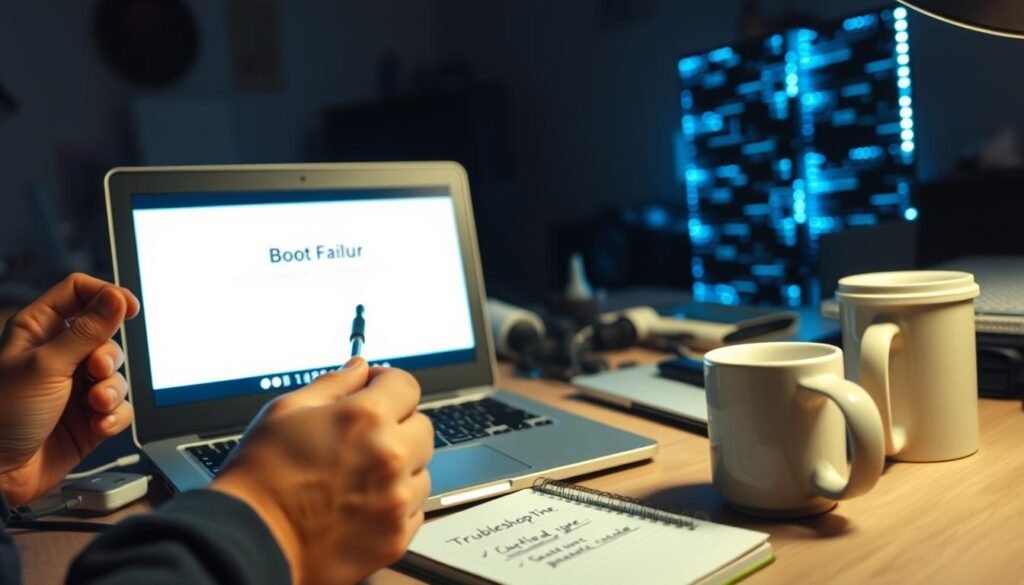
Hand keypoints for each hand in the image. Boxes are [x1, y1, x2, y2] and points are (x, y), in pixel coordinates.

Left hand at [0, 273, 139, 505]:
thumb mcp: (46, 366)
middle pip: (106, 335)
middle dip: (108, 356)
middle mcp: (59, 354)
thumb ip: (87, 331)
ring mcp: (76, 386)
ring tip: (94, 406)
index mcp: (39, 330)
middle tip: (96, 371)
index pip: (79, 293)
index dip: (106, 295)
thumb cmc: (3, 416)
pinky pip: (120, 406)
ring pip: (116, 373)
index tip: (129, 308)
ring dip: (111, 391)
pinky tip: (96, 425)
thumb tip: (116, 298)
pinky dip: (114, 416)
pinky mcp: (90, 416)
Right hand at [210, 358, 433, 584]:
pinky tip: (361, 504)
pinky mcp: (396, 536)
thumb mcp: (286, 412)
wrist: (250, 542)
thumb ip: (333, 384)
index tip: (375, 391)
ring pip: (420, 470)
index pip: (405, 385)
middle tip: (363, 439)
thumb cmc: (260, 478)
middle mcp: (389, 457)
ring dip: (399, 468)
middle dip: (397, 426)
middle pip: (421, 426)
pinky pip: (414, 510)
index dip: (386, 383)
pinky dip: (395, 505)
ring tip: (358, 477)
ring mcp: (397, 500)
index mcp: (366, 419)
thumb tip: (358, 368)